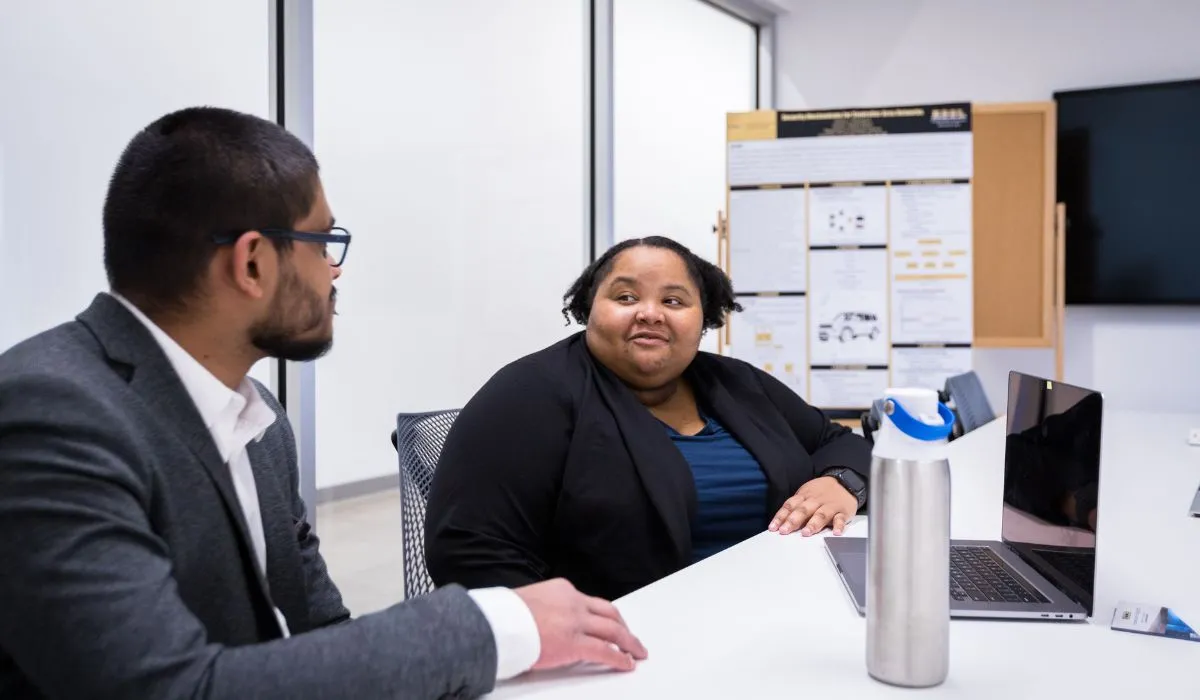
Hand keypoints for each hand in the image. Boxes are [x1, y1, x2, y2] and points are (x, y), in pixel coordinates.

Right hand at [514, 578, 648, 672]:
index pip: (591, 602)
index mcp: (562, 589)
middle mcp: (573, 602)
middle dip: (623, 627)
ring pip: (613, 631)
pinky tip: (626, 664)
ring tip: (637, 652)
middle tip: (631, 638)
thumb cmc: (504, 615)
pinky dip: (620, 658)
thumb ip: (546, 608)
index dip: (605, 615)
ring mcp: (576, 622)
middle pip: (609, 613)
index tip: (611, 623)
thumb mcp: (529, 601)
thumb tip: (550, 622)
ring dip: (629, 642)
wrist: (496, 623)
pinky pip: (605, 651)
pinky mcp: (574, 643)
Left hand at [768, 476, 857, 536]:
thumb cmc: (821, 491)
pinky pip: (841, 519)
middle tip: (785, 531)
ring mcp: (830, 506)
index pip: (790, 506)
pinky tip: (836, 533)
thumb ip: (795, 507)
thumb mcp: (805, 494)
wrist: (844, 481)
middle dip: (793, 521)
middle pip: (803, 510)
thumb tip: (781, 522)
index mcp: (804, 496)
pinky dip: (839, 525)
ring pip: (821, 515)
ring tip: (806, 533)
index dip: (781, 516)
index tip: (773, 527)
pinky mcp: (843, 512)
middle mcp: (815, 501)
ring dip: (813, 524)